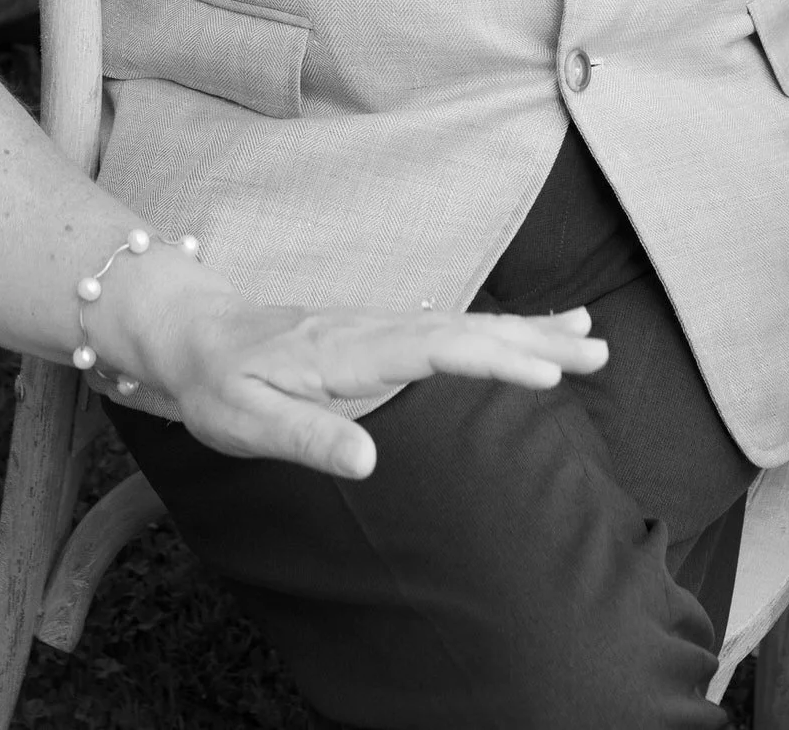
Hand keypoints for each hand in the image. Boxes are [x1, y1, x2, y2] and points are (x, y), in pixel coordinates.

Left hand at [156, 285, 607, 478]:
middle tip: (597, 351)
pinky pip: (451, 330)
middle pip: (467, 330)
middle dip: (535, 340)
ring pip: (467, 326)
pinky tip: (524, 334)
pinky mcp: (380, 336)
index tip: (546, 372)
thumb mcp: (246, 422)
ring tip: (589, 335)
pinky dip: (498, 330)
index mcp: (349, 349)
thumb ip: (306, 438)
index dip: (492, 358)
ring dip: (529, 331)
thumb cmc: (217, 384)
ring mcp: (380, 328)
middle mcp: (374, 329)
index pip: (434, 349)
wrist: (190, 334)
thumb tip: (368, 462)